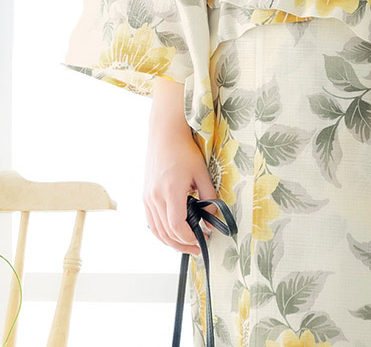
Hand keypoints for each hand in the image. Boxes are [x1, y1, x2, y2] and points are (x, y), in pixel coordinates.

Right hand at [143, 123, 217, 256]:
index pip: (177, 227)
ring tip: (187, 244)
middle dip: (182, 245)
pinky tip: (173, 233)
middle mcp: (155, 197)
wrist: (165, 135)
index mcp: (170, 191)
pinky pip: (151, 222)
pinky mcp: (145, 196)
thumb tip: (211, 218)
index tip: (204, 239)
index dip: (190, 238)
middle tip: (197, 249)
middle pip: (166, 233)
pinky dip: (162, 232)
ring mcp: (147, 197)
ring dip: (171, 241)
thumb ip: (209, 197)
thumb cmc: (184, 150)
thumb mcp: (202, 173)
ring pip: (157, 231)